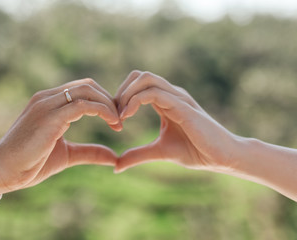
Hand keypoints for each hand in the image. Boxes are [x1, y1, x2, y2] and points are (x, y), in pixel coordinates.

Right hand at [0, 78, 121, 194]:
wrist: (4, 172)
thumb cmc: (31, 163)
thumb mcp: (67, 154)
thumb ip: (90, 152)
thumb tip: (113, 157)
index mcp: (50, 102)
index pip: (83, 89)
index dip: (104, 101)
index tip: (117, 119)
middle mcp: (48, 98)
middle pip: (88, 85)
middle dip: (109, 99)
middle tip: (122, 119)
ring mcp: (47, 105)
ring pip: (87, 90)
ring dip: (108, 104)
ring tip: (119, 123)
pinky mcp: (50, 117)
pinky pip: (83, 105)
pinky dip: (102, 111)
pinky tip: (113, 124)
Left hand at [114, 71, 239, 172]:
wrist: (221, 157)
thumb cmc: (195, 151)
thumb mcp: (159, 151)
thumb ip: (138, 155)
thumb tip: (116, 165)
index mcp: (165, 101)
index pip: (137, 84)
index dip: (121, 97)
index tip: (114, 119)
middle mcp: (171, 94)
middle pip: (138, 75)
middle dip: (121, 91)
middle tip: (114, 114)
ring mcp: (177, 97)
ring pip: (145, 78)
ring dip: (126, 94)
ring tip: (121, 116)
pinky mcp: (182, 106)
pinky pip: (154, 93)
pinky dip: (135, 101)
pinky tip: (127, 117)